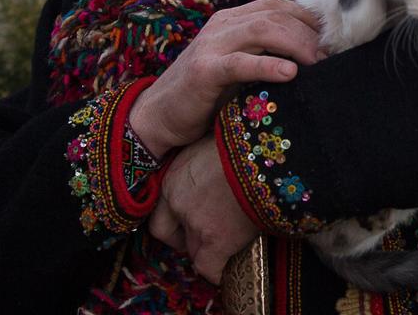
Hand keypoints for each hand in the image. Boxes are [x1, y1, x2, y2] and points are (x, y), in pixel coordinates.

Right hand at [129, 0, 321, 158]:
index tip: (334, 40)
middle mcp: (221, 26)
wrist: (158, 116)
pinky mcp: (204, 71)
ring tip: (319, 63)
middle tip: (334, 57)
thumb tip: (314, 60)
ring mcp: (211, 45)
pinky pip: (240, 62)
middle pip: (275, 15)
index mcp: (231, 21)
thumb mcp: (238, 70)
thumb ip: (264, 56)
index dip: (309, 19)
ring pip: (262, 30)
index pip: (277, 6)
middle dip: (309, 34)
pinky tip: (290, 73)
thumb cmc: (204, 97)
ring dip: (297, 44)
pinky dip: (268, 65)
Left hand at [148, 136, 257, 283]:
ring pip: (194, 253)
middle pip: (174, 237)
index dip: (173, 224)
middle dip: (188, 240)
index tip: (186, 225)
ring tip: (225, 247)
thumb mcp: (206, 147)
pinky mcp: (218, 241)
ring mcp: (196, 225)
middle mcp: (178, 205)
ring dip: (206, 252)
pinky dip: (218, 273)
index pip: (159, 215)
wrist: (257, 155)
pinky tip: (230, 269)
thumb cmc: (237, 144)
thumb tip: (209, 163)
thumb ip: (200, 164)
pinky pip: (210, 269)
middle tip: (208, 235)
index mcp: (172, 181)